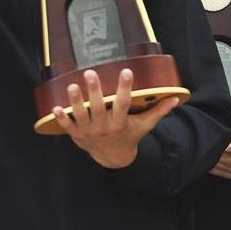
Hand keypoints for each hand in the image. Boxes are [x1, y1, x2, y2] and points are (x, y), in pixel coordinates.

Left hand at [53, 68, 180, 168]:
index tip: (126, 72)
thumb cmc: (129, 135)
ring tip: (72, 86)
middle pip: (98, 107)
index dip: (125, 88)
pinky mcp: (76, 135)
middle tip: (90, 73)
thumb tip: (176, 99)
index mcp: (120, 123)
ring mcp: (88, 131)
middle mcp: (103, 127)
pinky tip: (54, 107)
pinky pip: (67, 126)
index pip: (123, 104)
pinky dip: (62, 118)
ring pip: (81, 115)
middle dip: (93, 91)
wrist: (112, 157)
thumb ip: (158, 111)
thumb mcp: (144, 125)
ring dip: (75, 101)